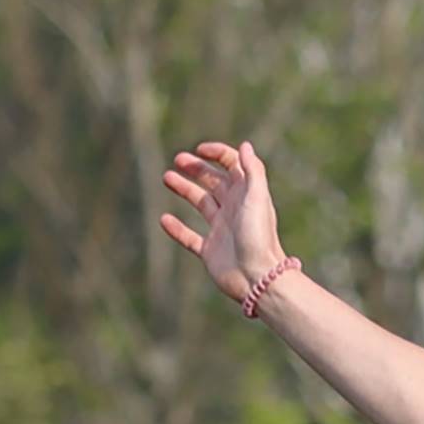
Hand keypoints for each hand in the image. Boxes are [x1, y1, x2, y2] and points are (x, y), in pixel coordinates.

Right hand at [159, 139, 285, 303]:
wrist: (258, 278)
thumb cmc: (259, 238)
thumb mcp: (256, 199)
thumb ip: (253, 171)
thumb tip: (245, 145)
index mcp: (246, 196)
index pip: (233, 167)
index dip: (218, 154)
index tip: (199, 150)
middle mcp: (234, 210)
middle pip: (214, 182)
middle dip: (197, 168)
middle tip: (178, 160)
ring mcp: (222, 231)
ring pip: (201, 204)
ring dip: (184, 189)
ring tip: (167, 177)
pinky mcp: (210, 251)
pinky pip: (190, 238)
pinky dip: (177, 229)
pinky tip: (164, 219)